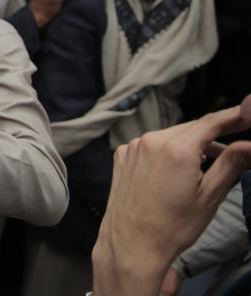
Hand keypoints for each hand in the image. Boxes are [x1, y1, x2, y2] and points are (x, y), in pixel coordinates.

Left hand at [92, 96, 250, 295]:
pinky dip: (167, 151)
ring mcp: (133, 147)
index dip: (232, 117)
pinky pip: (151, 145)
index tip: (247, 114)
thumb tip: (250, 144)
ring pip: (170, 136)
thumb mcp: (210, 195)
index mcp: (176, 148)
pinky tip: (175, 170)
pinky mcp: (122, 156)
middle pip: (190, 129)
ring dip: (190, 144)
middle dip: (212, 135)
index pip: (210, 122)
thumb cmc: (173, 226)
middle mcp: (151, 141)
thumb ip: (232, 164)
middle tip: (233, 147)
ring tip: (207, 164)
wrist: (132, 244)